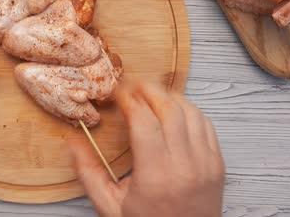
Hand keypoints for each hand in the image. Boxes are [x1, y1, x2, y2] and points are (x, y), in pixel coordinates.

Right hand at [70, 80, 224, 216]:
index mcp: (155, 175)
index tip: (116, 91)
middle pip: (169, 108)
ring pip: (191, 111)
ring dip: (170, 96)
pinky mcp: (218, 165)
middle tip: (131, 85)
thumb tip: (72, 142)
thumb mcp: (109, 207)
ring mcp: (206, 163)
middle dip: (148, 89)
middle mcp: (185, 165)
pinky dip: (190, 110)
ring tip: (150, 94)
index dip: (128, 98)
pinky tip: (174, 110)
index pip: (144, 120)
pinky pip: (207, 125)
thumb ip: (88, 174)